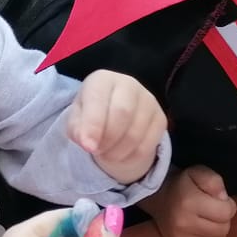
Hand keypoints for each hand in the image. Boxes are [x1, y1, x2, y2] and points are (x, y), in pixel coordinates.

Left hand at [68, 70, 167, 184]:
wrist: (113, 114)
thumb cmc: (91, 114)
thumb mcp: (76, 120)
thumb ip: (77, 130)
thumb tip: (87, 144)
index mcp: (103, 79)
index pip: (99, 100)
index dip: (93, 126)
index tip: (88, 147)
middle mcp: (129, 84)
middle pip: (123, 113)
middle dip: (107, 139)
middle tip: (96, 150)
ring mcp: (149, 100)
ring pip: (135, 133)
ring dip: (117, 152)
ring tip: (106, 153)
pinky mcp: (160, 118)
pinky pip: (147, 145)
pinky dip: (130, 156)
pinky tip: (121, 154)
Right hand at [141, 166, 236, 236]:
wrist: (159, 196)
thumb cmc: (183, 184)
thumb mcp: (199, 172)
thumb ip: (215, 181)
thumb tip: (223, 199)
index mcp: (189, 202)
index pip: (226, 212)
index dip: (228, 205)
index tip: (220, 200)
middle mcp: (183, 223)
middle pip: (223, 228)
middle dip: (224, 218)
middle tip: (214, 209)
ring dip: (218, 230)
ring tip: (209, 219)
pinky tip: (204, 229)